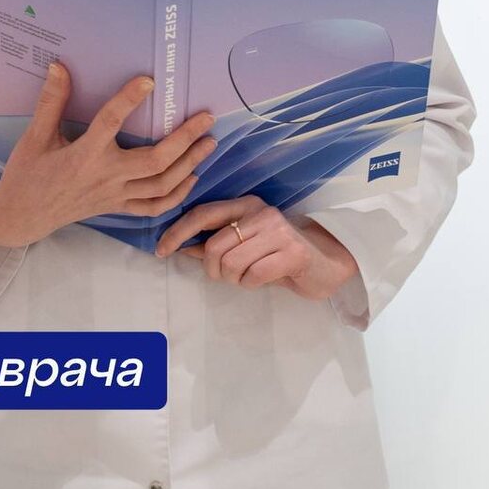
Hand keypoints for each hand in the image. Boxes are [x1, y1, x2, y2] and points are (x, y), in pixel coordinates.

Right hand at [0, 62, 215, 248]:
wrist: (21, 217)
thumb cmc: (27, 174)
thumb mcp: (35, 137)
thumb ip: (51, 102)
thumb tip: (59, 66)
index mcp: (84, 156)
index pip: (110, 123)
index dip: (129, 100)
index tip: (149, 80)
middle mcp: (105, 177)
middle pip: (154, 161)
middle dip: (184, 139)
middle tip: (206, 117)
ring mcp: (114, 196)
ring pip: (161, 185)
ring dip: (189, 164)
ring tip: (208, 143)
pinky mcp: (116, 208)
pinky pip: (153, 207)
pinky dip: (176, 195)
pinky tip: (191, 177)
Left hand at [155, 195, 358, 300]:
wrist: (326, 263)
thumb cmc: (278, 254)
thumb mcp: (244, 243)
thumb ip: (213, 243)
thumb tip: (178, 246)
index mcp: (245, 204)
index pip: (202, 213)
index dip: (178, 232)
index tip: (162, 250)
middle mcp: (260, 212)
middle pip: (214, 246)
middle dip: (213, 269)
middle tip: (226, 276)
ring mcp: (277, 230)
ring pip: (231, 263)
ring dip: (234, 279)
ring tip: (248, 276)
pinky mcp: (292, 252)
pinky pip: (252, 276)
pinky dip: (251, 284)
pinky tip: (264, 279)